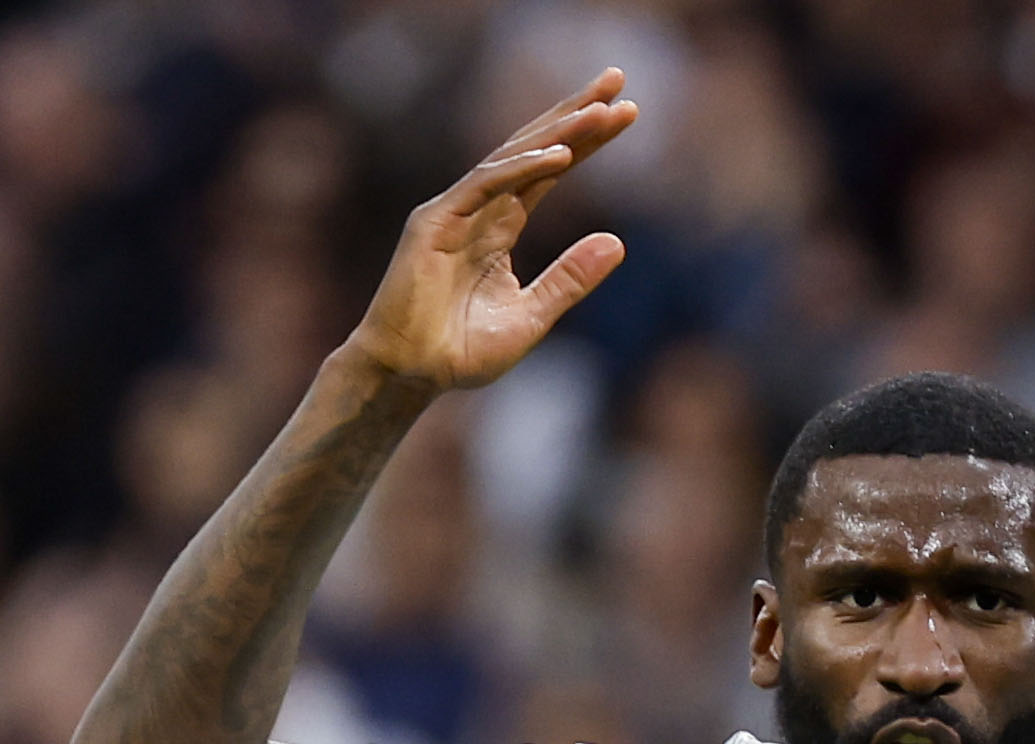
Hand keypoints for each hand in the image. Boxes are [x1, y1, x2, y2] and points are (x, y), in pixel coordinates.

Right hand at [345, 70, 637, 392]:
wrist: (408, 375)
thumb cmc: (459, 353)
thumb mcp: (531, 318)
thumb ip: (569, 280)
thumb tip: (619, 243)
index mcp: (500, 227)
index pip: (550, 171)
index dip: (587, 141)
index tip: (626, 112)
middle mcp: (479, 208)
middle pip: (534, 147)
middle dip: (575, 112)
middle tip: (617, 78)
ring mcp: (454, 210)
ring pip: (513, 157)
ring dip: (558, 131)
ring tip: (600, 109)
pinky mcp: (434, 222)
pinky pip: (485, 185)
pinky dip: (522, 168)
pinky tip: (560, 154)